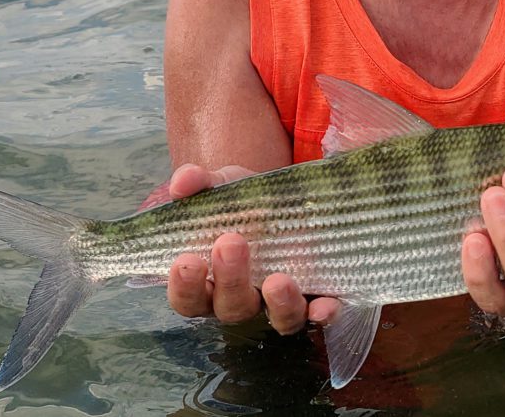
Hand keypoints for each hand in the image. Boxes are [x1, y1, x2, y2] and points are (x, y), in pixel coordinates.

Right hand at [165, 163, 340, 333]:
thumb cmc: (238, 200)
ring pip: (277, 320)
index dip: (185, 286)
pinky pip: (318, 313)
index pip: (189, 298)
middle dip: (230, 279)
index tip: (187, 260)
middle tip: (230, 243)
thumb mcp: (218, 187)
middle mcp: (243, 298)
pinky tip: (323, 306)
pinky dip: (322, 313)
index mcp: (210, 280)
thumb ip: (197, 184)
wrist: (280, 195)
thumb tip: (181, 184)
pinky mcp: (315, 294)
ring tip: (277, 280)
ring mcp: (279, 301)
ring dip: (278, 305)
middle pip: (232, 308)